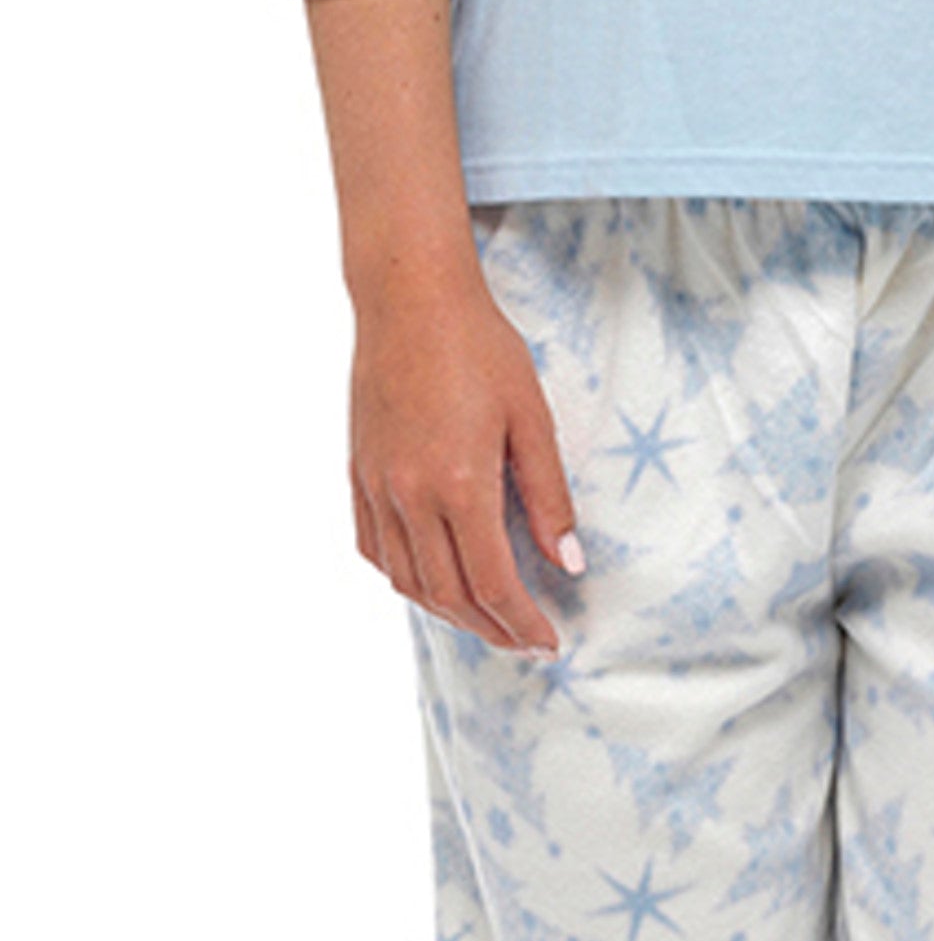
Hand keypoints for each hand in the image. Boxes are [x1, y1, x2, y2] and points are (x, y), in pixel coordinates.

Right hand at [348, 255, 580, 653]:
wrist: (409, 298)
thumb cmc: (480, 348)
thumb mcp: (532, 419)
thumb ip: (549, 497)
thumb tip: (569, 563)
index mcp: (459, 484)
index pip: (492, 584)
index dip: (522, 623)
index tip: (548, 642)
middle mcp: (409, 495)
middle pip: (448, 594)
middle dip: (490, 630)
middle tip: (525, 643)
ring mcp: (376, 486)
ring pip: (406, 580)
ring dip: (447, 612)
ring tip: (485, 621)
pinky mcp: (358, 472)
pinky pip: (374, 548)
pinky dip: (404, 578)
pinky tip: (430, 579)